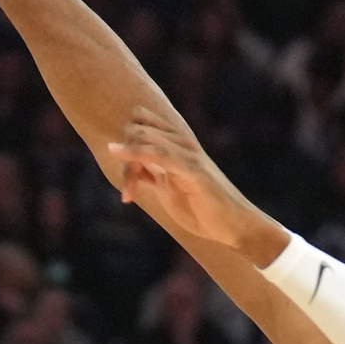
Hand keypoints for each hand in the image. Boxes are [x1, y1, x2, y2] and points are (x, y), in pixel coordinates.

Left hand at [108, 105, 267, 250]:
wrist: (230, 224)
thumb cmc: (200, 206)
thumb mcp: (168, 185)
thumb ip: (151, 171)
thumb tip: (130, 165)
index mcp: (177, 142)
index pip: (142, 119)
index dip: (124, 139)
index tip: (124, 172)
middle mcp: (183, 141)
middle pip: (139, 127)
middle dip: (122, 151)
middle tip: (129, 189)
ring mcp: (188, 153)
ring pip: (144, 137)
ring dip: (126, 157)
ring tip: (127, 188)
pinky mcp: (191, 168)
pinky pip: (157, 154)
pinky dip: (134, 152)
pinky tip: (114, 152)